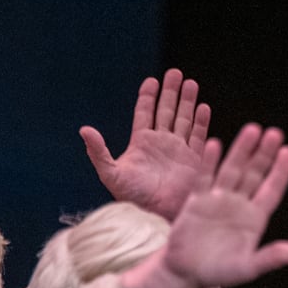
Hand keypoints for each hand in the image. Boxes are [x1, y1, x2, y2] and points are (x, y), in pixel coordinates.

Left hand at [80, 70, 220, 220]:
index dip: (148, 97)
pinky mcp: (195, 159)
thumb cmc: (133, 198)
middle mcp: (162, 143)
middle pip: (167, 111)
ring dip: (188, 102)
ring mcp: (179, 150)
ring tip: (191, 83)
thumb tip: (84, 129)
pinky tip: (203, 107)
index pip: (145, 113)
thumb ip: (98, 151)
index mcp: (142, 143)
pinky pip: (198, 136)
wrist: (157, 214)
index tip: (152, 81)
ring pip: (184, 119)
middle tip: (175, 73)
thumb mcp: (110, 174)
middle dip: (172, 92)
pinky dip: (201, 121)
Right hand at [136, 125, 287, 287]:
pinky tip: (215, 144)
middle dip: (264, 155)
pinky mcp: (197, 201)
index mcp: (254, 219)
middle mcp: (239, 205)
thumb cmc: (219, 273)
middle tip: (275, 133)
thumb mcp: (248, 268)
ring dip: (241, 151)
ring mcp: (218, 200)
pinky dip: (209, 163)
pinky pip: (204, 178)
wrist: (185, 273)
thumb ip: (271, 258)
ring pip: (232, 171)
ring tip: (252, 130)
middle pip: (254, 175)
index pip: (272, 190)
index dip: (280, 172)